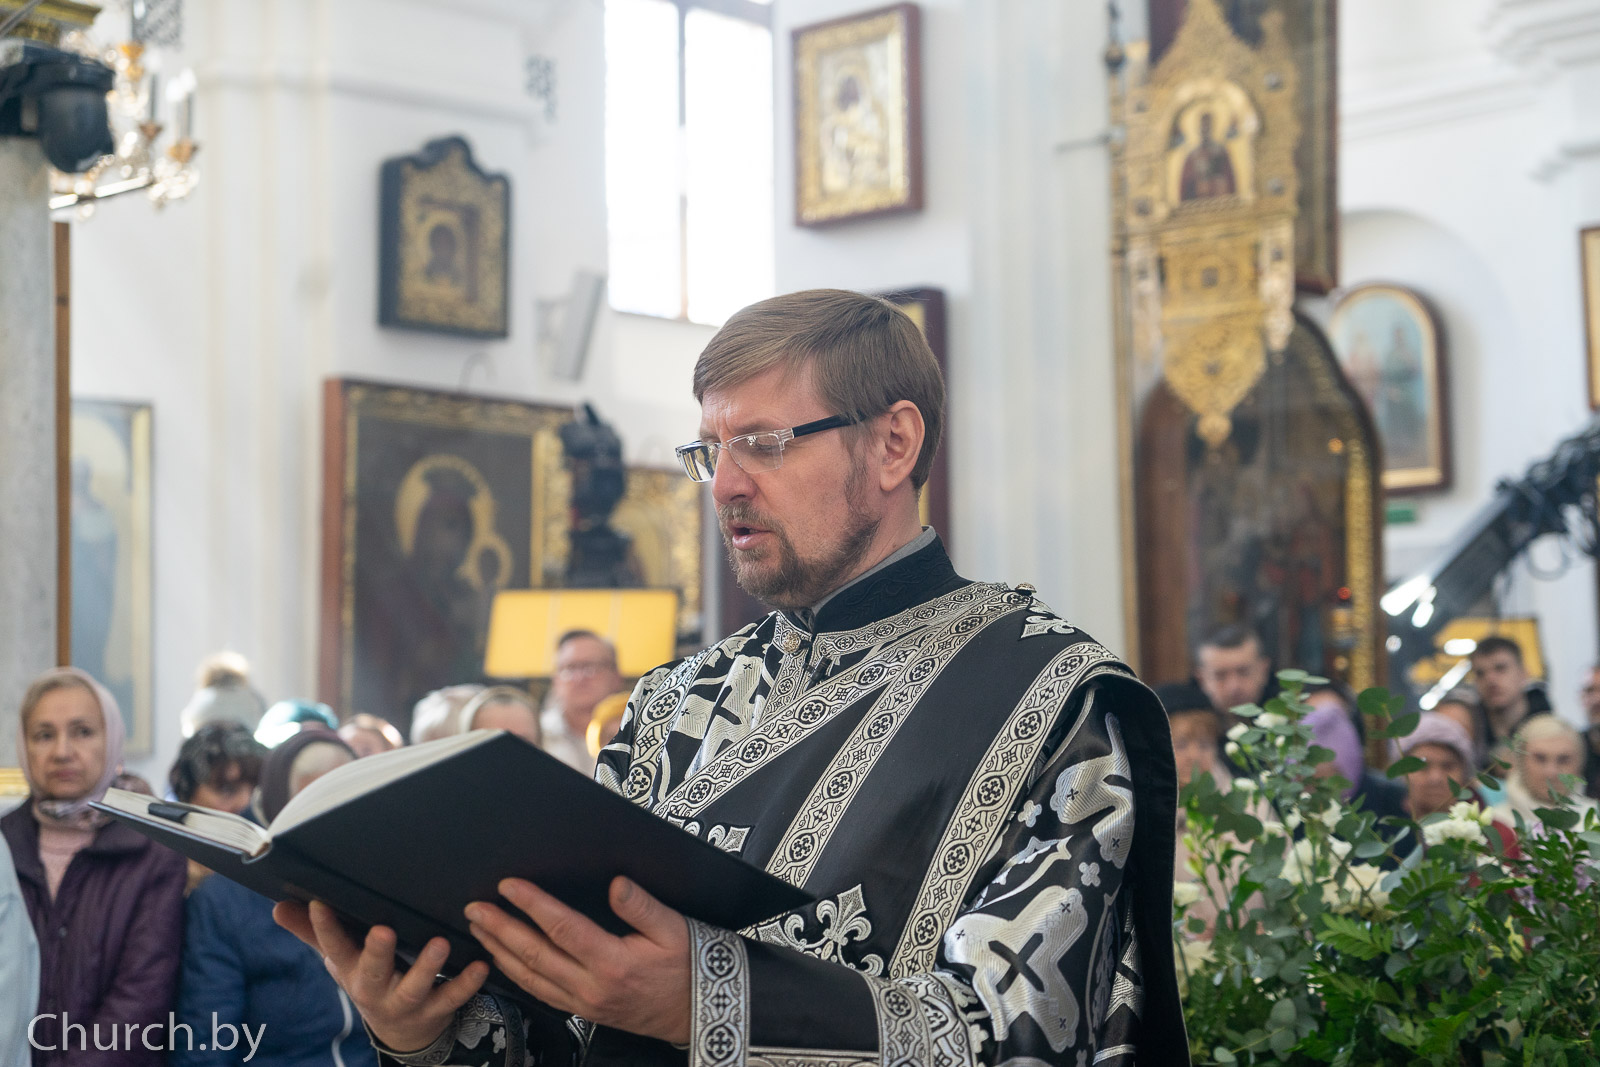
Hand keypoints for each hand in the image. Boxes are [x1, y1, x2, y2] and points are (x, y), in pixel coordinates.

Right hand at [274, 900, 487, 1052]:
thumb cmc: (369, 977)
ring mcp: (407, 1002)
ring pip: (416, 987)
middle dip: (377, 953)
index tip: (320, 902)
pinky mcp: (437, 1009)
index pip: (333, 948)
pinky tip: (481, 964)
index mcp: (351, 971)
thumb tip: (279, 907)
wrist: (402, 1030)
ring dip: (428, 967)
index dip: (324, 928)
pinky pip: (453, 998)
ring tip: (440, 943)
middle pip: (374, 972)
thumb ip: (313, 933)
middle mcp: (376, 989)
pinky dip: (467, 983)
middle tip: (383, 930)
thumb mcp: (341, 960)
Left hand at [466, 876, 691, 1044]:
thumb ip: (643, 906)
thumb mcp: (675, 929)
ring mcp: (584, 1003)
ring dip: (500, 951)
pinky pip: (541, 994)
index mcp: (613, 963)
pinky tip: (503, 961)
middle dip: (501, 928)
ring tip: (480, 928)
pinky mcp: (583, 1012)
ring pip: (531, 978)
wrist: (697, 1012)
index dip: (532, 904)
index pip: (562, 928)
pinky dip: (516, 976)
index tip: (509, 886)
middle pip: (535, 954)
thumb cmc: (689, 966)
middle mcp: (592, 987)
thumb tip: (616, 883)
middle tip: (475, 908)